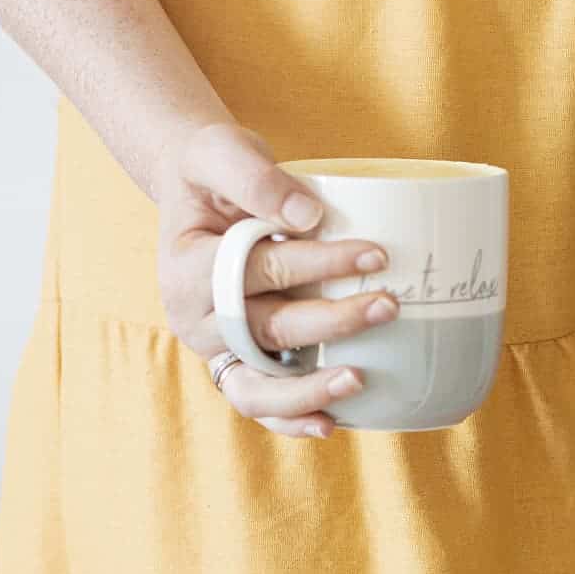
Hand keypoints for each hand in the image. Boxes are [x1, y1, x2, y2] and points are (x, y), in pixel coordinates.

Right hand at [154, 119, 400, 438]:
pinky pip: (261, 405)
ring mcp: (216, 348)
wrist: (198, 194)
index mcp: (185, 267)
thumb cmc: (212, 170)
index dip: (318, 264)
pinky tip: (332, 423)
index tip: (376, 253)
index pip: (258, 269)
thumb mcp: (221, 151)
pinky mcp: (238, 364)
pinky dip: (292, 419)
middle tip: (389, 305)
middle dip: (331, 322)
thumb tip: (311, 217)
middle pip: (266, 329)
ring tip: (359, 380)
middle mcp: (196, 317)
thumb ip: (257, 179)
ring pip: (256, 388)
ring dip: (309, 388)